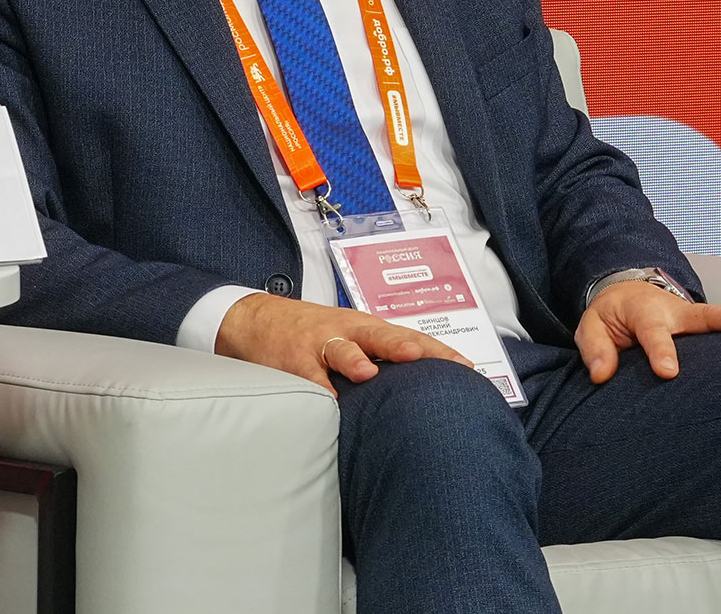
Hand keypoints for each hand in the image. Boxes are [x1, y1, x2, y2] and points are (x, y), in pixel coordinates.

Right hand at [215, 292, 475, 395]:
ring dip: (354, 359)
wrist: (256, 319)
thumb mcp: (351, 337)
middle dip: (402, 347)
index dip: (437, 351)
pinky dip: (316, 388)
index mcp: (367, 328)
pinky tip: (327, 401)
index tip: (465, 368)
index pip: (409, 337)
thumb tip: (425, 390)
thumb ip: (382, 357)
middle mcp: (347, 332)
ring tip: (366, 373)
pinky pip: (306, 376)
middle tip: (422, 357)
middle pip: (380, 335)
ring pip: (340, 348)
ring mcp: (318, 345)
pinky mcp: (292, 361)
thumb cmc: (313, 333)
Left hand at [575, 280, 720, 383]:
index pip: (655, 334)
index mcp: (646, 312)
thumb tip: (603, 375)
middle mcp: (679, 312)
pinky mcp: (708, 327)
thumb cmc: (612, 315)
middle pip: (713, 315)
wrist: (624, 293)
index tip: (668, 373)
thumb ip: (595, 349)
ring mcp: (698, 319)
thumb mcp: (591, 327)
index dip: (662, 352)